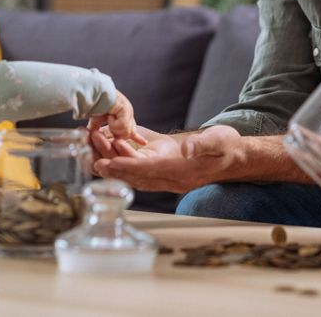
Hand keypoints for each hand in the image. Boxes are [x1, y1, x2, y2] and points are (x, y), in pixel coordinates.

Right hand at [88, 91, 146, 145]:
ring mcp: (128, 112)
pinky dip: (113, 123)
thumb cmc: (96, 106)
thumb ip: (99, 131)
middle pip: (129, 134)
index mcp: (124, 116)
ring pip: (126, 132)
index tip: (144, 142)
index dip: (137, 138)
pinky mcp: (126, 110)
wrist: (95, 95)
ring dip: (114, 128)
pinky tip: (110, 116)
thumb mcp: (98, 122)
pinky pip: (122, 126)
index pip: (132, 130)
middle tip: (109, 124)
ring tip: (109, 118)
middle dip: (118, 134)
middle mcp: (128, 114)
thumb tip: (93, 137)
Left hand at [90, 124, 240, 192]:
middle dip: (112, 164)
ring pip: (132, 171)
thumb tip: (190, 149)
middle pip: (134, 174)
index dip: (127, 168)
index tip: (106, 164)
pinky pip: (138, 166)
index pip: (148, 172)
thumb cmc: (226, 148)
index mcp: (181, 173)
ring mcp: (164, 174)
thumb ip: (203, 145)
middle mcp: (169, 177)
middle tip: (90, 153)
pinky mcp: (162, 166)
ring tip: (92, 147)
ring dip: (113, 161)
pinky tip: (107, 146)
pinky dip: (121, 158)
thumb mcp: (219, 142)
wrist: (230, 155)